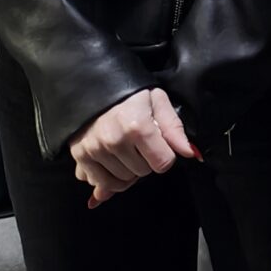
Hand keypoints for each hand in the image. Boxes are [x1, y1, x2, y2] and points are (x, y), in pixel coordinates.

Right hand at [69, 88, 196, 207]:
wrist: (91, 87)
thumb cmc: (129, 93)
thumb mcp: (157, 101)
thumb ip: (174, 128)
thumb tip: (190, 153)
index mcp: (138, 127)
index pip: (163, 163)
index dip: (166, 155)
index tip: (159, 144)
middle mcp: (114, 141)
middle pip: (143, 172)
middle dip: (146, 161)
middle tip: (140, 144)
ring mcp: (95, 150)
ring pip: (123, 181)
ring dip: (128, 170)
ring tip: (125, 150)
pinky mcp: (80, 156)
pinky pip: (101, 182)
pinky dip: (109, 179)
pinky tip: (112, 164)